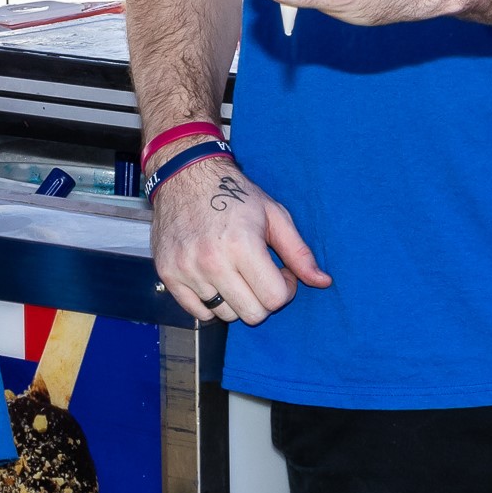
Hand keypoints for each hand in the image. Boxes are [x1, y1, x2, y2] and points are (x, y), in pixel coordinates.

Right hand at [151, 154, 330, 324]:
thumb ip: (299, 252)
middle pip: (251, 314)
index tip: (281, 272)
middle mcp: (211, 262)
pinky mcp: (168, 275)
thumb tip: (323, 282)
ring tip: (236, 272)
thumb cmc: (233, 193)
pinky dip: (211, 304)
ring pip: (225, 316)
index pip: (274, 299)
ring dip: (237, 300)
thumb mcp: (274, 215)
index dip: (285, 289)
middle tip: (260, 275)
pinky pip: (198, 313)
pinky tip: (216, 279)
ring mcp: (186, 270)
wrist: (186, 176)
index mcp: (241, 245)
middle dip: (263, 299)